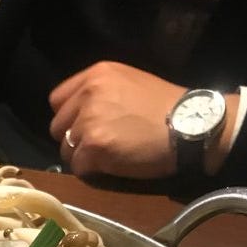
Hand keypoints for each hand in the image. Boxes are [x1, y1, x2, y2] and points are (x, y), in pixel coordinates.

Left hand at [49, 61, 186, 178]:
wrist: (189, 125)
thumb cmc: (164, 107)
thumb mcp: (129, 83)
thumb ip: (100, 93)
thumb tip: (79, 115)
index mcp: (95, 75)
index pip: (57, 100)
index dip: (68, 117)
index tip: (83, 126)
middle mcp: (88, 94)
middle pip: (57, 127)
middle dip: (73, 139)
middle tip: (96, 146)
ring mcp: (89, 121)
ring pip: (66, 150)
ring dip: (82, 157)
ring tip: (106, 157)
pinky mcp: (95, 146)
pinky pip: (78, 167)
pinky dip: (90, 172)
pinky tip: (110, 166)